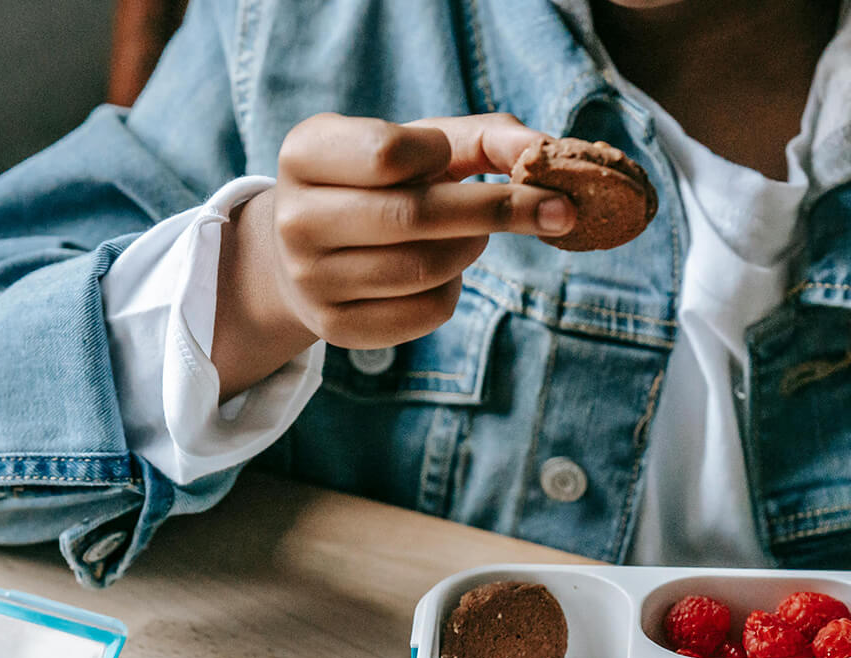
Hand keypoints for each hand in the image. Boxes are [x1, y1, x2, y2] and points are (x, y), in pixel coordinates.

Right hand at [212, 113, 572, 399]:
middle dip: (498, 210)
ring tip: (475, 235)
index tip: (456, 161)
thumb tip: (542, 150)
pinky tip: (444, 272)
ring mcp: (310, 280)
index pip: (388, 153)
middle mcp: (295, 219)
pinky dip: (454, 289)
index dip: (439, 155)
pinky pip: (423, 312)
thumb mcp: (416, 145)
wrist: (307, 249)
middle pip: (415, 216)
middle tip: (556, 209)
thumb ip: (484, 137)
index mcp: (304, 154)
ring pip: (424, 268)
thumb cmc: (379, 183)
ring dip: (473, 248)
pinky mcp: (336, 328)